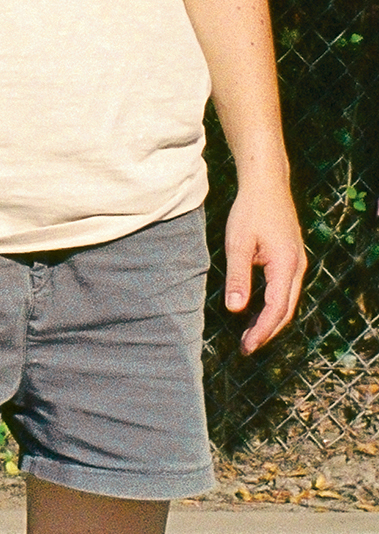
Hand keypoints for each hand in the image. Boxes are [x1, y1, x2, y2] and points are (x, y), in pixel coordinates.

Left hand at [225, 177, 306, 353]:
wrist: (267, 184)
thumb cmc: (250, 211)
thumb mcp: (238, 244)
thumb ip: (238, 277)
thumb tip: (236, 309)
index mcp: (286, 265)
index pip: (277, 308)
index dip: (262, 331)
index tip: (246, 347)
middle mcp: (297, 266)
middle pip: (286, 310)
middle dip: (267, 332)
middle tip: (246, 348)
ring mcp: (297, 262)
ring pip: (287, 301)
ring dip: (271, 321)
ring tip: (250, 336)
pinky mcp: (291, 258)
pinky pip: (285, 290)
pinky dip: (273, 306)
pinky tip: (258, 312)